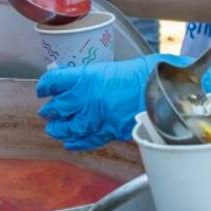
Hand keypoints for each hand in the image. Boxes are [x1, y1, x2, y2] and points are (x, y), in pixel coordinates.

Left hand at [34, 54, 210, 151]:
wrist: (167, 91)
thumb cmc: (147, 73)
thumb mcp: (116, 67)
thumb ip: (96, 76)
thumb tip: (83, 80)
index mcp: (88, 77)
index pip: (55, 81)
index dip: (46, 85)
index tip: (43, 88)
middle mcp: (88, 98)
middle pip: (58, 106)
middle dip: (51, 109)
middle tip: (47, 110)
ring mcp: (98, 117)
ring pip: (68, 126)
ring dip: (59, 128)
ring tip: (54, 128)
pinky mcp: (110, 131)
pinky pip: (87, 139)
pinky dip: (76, 142)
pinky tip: (69, 143)